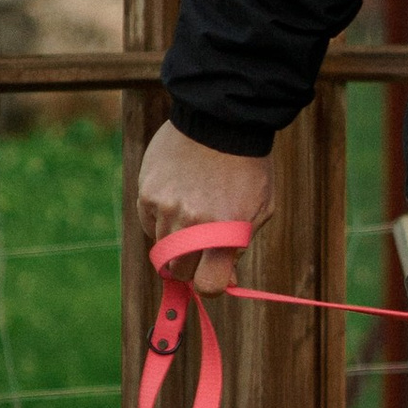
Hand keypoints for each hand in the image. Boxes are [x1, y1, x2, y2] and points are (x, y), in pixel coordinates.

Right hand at [135, 120, 273, 296]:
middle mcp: (193, 225)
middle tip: (202, 246)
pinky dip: (160, 220)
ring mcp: (167, 208)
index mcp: (225, 232)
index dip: (211, 286)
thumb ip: (240, 245)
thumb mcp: (260, 208)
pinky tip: (177, 198)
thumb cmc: (247, 167)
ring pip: (162, 248)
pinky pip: (149, 224)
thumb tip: (227, 278)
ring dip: (176, 241)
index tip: (214, 277)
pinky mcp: (147, 192)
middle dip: (192, 265)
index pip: (208, 285)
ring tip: (193, 213)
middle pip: (180, 271)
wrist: (221, 121)